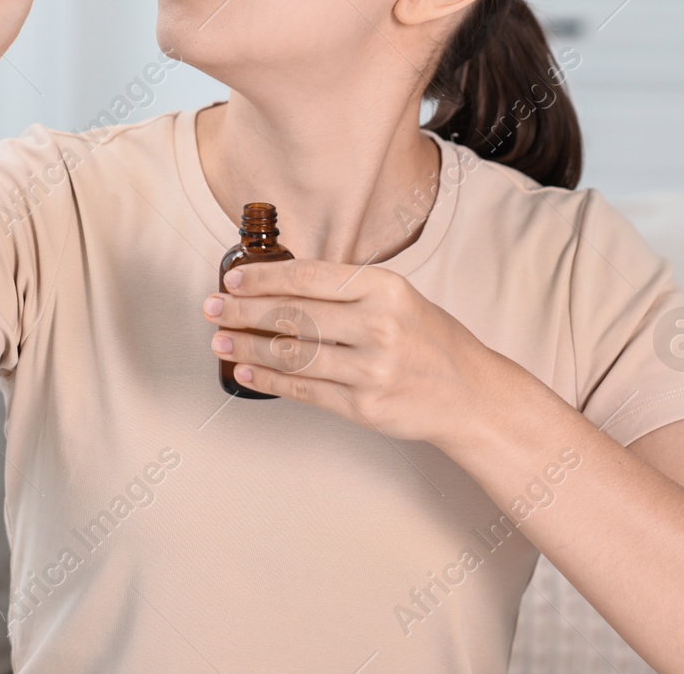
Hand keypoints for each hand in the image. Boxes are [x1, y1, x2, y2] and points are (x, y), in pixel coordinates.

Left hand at [203, 258, 511, 448]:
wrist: (471, 394)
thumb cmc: (428, 340)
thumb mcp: (396, 297)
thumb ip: (345, 290)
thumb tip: (276, 284)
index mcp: (384, 288)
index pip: (307, 277)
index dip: (262, 278)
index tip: (232, 279)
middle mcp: (378, 325)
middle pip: (293, 315)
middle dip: (243, 311)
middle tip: (213, 308)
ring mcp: (371, 369)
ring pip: (292, 354)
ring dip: (248, 347)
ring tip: (220, 341)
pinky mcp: (364, 407)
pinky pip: (304, 390)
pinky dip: (269, 381)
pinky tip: (246, 372)